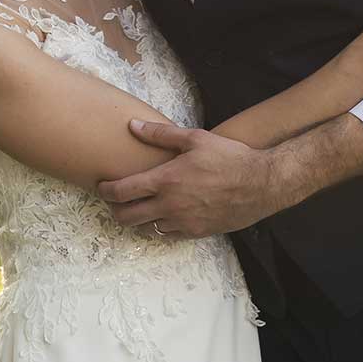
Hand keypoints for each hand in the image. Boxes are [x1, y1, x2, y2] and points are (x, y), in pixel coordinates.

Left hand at [97, 121, 282, 237]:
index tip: (101, 186)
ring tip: (136, 208)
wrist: (261, 184)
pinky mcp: (195, 232)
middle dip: (114, 209)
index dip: (106, 190)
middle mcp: (169, 205)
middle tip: (114, 201)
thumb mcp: (195, 138)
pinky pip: (167, 236)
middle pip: (127, 216)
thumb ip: (161, 134)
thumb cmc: (229, 157)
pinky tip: (161, 217)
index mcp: (165, 180)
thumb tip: (133, 125)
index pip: (122, 191)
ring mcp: (182, 222)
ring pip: (145, 229)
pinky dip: (158, 228)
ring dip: (136, 220)